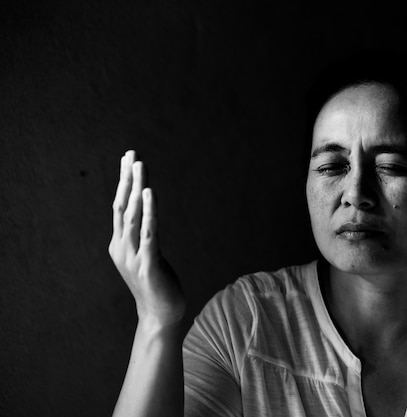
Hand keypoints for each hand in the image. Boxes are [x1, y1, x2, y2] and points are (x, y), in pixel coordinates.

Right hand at [108, 150, 185, 326]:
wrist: (160, 317)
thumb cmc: (156, 285)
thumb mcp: (146, 256)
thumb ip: (143, 237)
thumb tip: (147, 217)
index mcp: (120, 244)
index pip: (119, 207)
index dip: (124, 182)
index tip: (128, 159)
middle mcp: (122, 248)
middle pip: (122, 206)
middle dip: (127, 179)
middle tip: (132, 154)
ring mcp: (133, 257)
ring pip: (132, 216)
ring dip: (136, 189)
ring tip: (140, 166)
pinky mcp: (149, 265)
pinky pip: (149, 233)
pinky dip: (149, 212)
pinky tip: (149, 194)